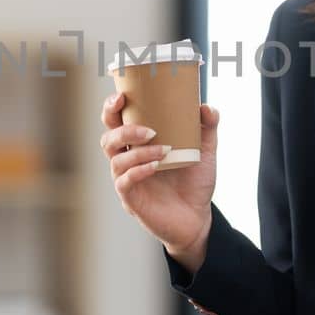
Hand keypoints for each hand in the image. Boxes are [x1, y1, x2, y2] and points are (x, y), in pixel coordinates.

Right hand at [100, 90, 217, 272]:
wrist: (198, 218)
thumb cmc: (194, 183)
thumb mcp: (205, 151)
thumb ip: (207, 128)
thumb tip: (206, 107)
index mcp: (137, 144)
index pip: (115, 122)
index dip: (111, 108)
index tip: (121, 96)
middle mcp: (127, 160)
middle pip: (107, 138)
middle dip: (122, 129)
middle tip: (148, 129)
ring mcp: (127, 180)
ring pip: (116, 159)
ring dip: (138, 151)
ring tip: (163, 150)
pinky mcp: (131, 200)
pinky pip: (125, 182)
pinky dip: (138, 170)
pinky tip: (156, 166)